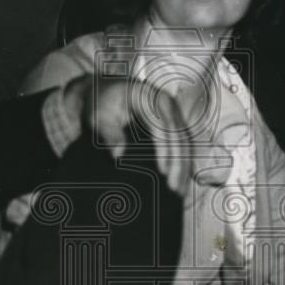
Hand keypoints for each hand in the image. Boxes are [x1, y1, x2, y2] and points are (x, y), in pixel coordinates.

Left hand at [63, 75, 222, 195]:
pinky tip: (181, 182)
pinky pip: (184, 145)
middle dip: (179, 163)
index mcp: (149, 98)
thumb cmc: (101, 105)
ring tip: (180, 192)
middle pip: (179, 136)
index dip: (165, 150)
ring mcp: (173, 113)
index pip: (163, 127)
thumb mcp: (98, 117)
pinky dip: (184, 163)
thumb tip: (118, 154)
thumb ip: (109, 134)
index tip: (163, 172)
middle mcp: (166, 104)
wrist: (105, 92)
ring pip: (186, 142)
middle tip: (175, 189)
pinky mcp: (174, 123)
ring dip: (185, 167)